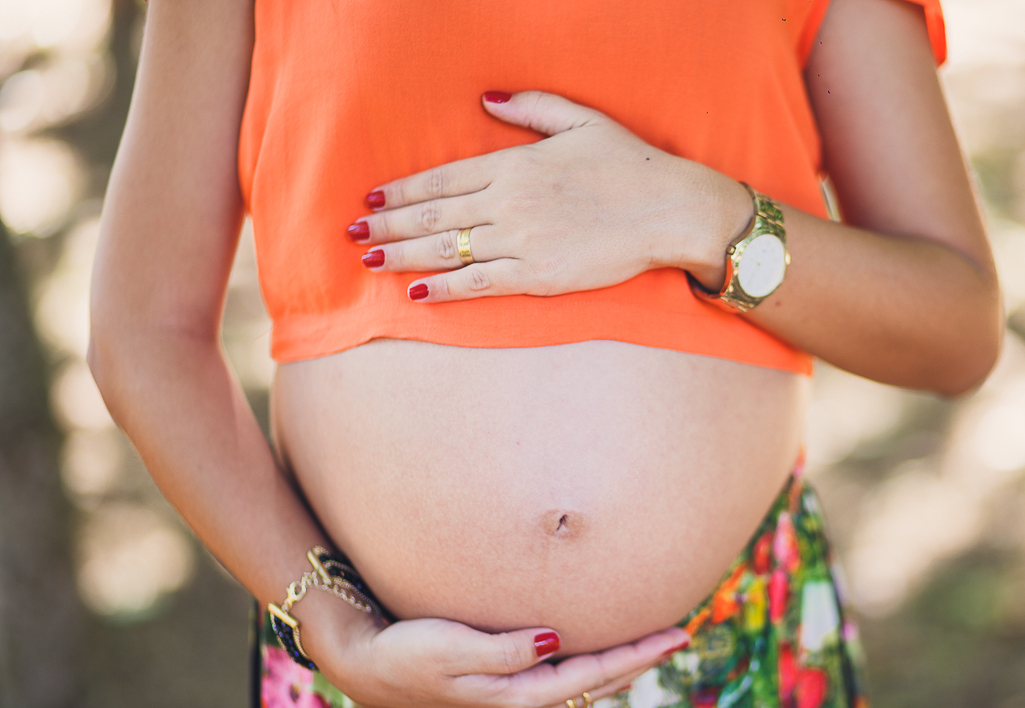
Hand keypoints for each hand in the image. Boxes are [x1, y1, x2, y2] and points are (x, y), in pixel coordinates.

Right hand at [300, 593, 689, 707]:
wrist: (365, 668)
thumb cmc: (405, 650)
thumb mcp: (450, 647)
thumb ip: (504, 649)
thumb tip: (554, 640)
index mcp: (517, 697)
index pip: (593, 675)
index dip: (637, 655)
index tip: (676, 634)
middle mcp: (522, 706)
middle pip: (598, 685)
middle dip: (640, 662)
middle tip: (681, 635)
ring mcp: (513, 703)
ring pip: (583, 688)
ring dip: (619, 667)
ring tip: (651, 647)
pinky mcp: (502, 692)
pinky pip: (563, 684)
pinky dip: (591, 670)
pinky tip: (597, 657)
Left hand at [348, 91, 750, 300]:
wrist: (671, 209)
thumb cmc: (631, 165)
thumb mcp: (582, 120)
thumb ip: (530, 107)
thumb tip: (486, 98)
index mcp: (515, 164)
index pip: (443, 179)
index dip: (402, 190)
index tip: (372, 199)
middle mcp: (508, 201)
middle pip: (433, 215)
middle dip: (387, 225)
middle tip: (353, 235)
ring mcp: (520, 240)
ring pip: (446, 249)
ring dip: (402, 256)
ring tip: (370, 262)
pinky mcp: (537, 276)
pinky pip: (478, 283)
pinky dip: (444, 288)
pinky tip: (417, 293)